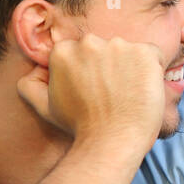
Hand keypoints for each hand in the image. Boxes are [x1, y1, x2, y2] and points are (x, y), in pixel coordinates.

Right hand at [17, 32, 166, 149]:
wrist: (111, 141)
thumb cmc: (80, 127)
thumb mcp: (45, 107)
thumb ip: (30, 85)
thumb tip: (34, 72)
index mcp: (63, 50)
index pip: (83, 53)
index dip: (92, 73)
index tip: (96, 91)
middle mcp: (89, 42)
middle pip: (105, 49)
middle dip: (110, 67)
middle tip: (113, 95)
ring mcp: (118, 45)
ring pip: (128, 52)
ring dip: (131, 68)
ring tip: (128, 95)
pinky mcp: (144, 52)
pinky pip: (152, 54)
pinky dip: (152, 70)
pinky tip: (143, 91)